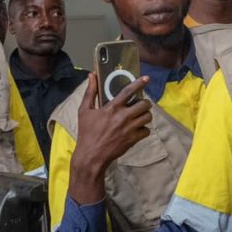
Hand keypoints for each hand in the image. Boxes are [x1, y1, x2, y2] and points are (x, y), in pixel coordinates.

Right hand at [67, 73, 151, 205]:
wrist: (91, 156)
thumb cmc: (86, 133)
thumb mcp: (84, 111)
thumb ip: (90, 92)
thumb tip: (91, 75)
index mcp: (112, 108)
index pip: (128, 91)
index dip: (139, 83)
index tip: (146, 78)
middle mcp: (123, 117)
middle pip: (144, 104)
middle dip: (145, 103)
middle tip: (140, 104)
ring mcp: (130, 129)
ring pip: (148, 117)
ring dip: (145, 115)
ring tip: (139, 116)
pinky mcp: (133, 140)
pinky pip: (147, 131)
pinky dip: (144, 129)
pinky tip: (137, 129)